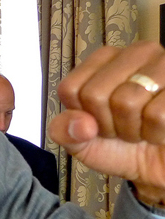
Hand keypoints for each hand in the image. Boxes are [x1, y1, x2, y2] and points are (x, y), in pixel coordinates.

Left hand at [48, 41, 164, 205]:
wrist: (160, 165)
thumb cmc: (123, 148)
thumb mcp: (82, 144)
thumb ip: (64, 131)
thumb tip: (81, 124)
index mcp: (103, 61)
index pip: (71, 88)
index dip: (83, 117)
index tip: (99, 122)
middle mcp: (134, 54)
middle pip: (96, 95)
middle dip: (108, 125)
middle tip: (125, 127)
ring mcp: (163, 64)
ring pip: (126, 102)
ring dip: (133, 130)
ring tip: (144, 128)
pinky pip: (157, 115)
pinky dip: (156, 134)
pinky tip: (162, 130)